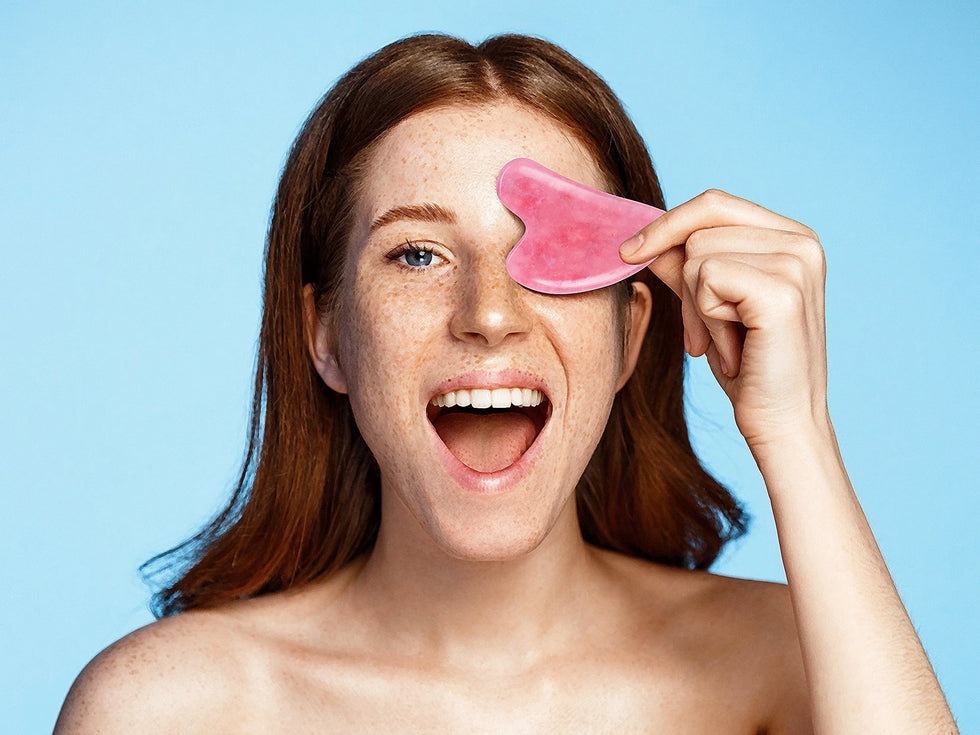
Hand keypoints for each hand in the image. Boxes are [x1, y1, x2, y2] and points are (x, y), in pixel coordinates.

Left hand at [621, 190, 828, 449]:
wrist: (780, 424)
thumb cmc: (747, 369)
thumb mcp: (709, 307)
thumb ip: (684, 267)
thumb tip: (645, 238)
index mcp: (791, 237)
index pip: (714, 204)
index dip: (666, 224)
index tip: (628, 253)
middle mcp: (802, 241)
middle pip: (700, 228)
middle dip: (684, 283)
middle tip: (699, 335)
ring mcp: (797, 263)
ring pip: (698, 256)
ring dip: (697, 309)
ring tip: (724, 346)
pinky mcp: (783, 291)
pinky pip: (707, 280)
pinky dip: (706, 320)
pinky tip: (731, 351)